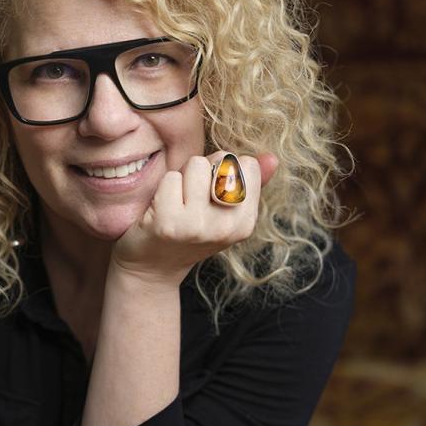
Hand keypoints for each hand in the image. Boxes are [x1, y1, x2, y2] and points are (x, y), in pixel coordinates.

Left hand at [111, 151, 278, 286]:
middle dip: (205, 169)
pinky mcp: (169, 222)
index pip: (247, 164)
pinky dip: (163, 187)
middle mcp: (225, 226)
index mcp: (245, 223)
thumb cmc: (190, 232)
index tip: (213, 190)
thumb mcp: (226, 213)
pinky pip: (171, 177)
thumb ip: (251, 185)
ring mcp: (197, 226)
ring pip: (196, 164)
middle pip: (223, 160)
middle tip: (192, 197)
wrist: (153, 267)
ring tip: (177, 200)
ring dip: (183, 176)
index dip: (227, 169)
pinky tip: (161, 208)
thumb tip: (272, 157)